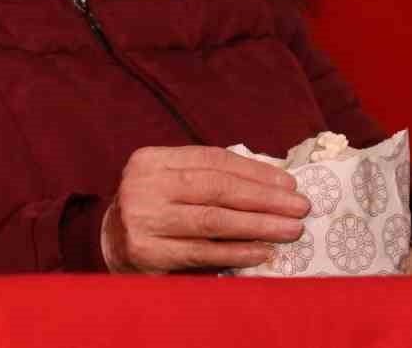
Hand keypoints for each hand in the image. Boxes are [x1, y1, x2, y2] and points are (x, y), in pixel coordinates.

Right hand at [100, 146, 310, 273]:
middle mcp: (143, 184)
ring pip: (212, 219)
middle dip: (263, 197)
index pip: (212, 160)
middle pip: (215, 188)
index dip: (254, 170)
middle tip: (300, 206)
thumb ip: (210, 177)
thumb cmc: (156, 209)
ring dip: (258, 224)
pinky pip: (202, 251)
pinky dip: (237, 251)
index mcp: (151, 159)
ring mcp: (143, 218)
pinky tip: (263, 251)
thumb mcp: (172, 182)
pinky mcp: (147, 251)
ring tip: (292, 229)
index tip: (289, 183)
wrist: (110, 244)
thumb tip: (274, 180)